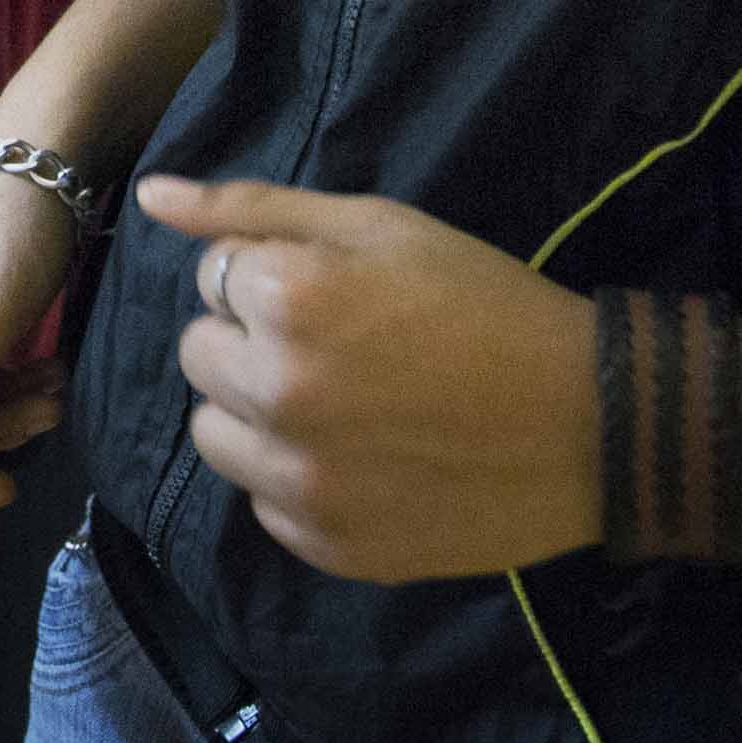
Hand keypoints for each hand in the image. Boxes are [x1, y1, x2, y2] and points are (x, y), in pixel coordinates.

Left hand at [138, 174, 599, 580]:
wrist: (590, 422)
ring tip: (345, 403)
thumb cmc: (483, 303)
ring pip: (216, 436)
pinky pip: (264, 504)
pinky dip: (298, 481)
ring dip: (258, 415)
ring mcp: (301, 481)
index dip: (271, 277)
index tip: (339, 293)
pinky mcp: (329, 545)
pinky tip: (367, 458)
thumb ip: (251, 209)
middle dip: (250, 343)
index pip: (212, 278)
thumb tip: (151, 196)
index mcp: (285, 303)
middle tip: (340, 345)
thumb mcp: (376, 226)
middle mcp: (278, 395)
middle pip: (199, 356)